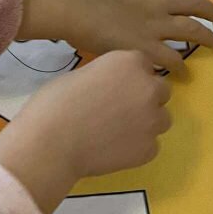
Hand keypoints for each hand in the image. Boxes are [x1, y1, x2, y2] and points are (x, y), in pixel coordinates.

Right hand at [0, 51, 170, 213]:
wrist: (51, 143)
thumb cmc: (54, 104)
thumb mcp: (81, 75)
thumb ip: (107, 78)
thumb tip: (112, 89)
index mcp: (130, 62)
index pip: (145, 65)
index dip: (130, 78)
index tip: (115, 89)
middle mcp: (148, 88)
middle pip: (161, 91)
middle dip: (145, 99)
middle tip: (119, 112)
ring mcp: (152, 120)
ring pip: (161, 120)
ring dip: (145, 124)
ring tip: (117, 133)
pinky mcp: (149, 149)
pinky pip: (151, 146)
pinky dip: (136, 149)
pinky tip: (113, 150)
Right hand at [18, 0, 212, 74]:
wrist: (72, 6)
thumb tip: (125, 8)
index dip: (181, 0)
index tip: (186, 8)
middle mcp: (157, 1)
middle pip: (194, 4)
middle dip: (210, 11)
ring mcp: (156, 25)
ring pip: (192, 30)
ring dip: (206, 38)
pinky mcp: (148, 48)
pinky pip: (173, 59)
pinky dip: (181, 67)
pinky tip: (184, 75)